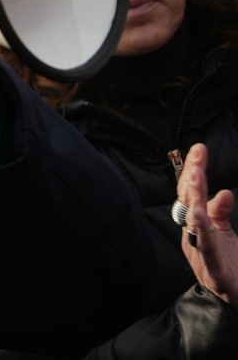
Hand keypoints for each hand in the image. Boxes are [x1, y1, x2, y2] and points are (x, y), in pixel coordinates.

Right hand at [178, 144, 237, 305]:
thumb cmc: (231, 269)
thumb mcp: (225, 235)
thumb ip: (220, 213)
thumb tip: (222, 192)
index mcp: (197, 228)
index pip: (192, 195)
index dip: (194, 171)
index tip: (199, 149)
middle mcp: (195, 238)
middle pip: (190, 203)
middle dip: (193, 178)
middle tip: (198, 154)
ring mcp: (202, 254)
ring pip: (195, 222)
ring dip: (195, 198)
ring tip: (197, 176)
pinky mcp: (214, 271)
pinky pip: (206, 248)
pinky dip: (201, 230)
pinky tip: (199, 213)